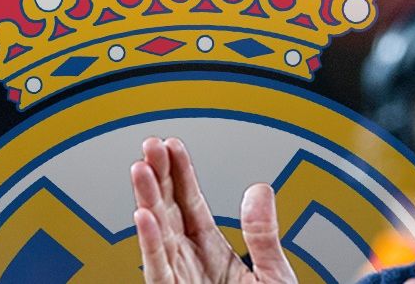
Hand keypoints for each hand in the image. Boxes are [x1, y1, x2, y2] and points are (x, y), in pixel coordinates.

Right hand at [130, 137, 296, 283]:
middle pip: (169, 214)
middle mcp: (191, 266)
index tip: (171, 145)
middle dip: (158, 178)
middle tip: (149, 145)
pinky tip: (144, 214)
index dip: (180, 174)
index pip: (190, 206)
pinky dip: (150, 244)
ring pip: (158, 237)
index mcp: (212, 255)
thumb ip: (263, 232)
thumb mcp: (274, 275)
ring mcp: (180, 283)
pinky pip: (159, 271)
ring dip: (148, 202)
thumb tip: (258, 189)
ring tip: (140, 168)